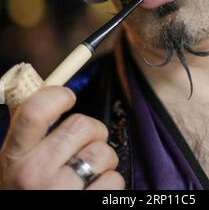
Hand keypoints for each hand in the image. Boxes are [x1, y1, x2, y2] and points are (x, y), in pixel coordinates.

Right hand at [0, 86, 124, 189]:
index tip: (68, 97)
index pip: (33, 111)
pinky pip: (115, 180)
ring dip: (104, 160)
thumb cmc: (27, 192)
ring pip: (104, 152)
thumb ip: (31, 132)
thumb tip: (56, 90)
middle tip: (87, 144)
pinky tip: (95, 192)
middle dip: (93, 131)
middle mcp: (33, 175)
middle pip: (82, 125)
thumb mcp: (17, 164)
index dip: (57, 95)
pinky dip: (111, 184)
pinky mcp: (87, 207)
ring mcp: (61, 194)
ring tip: (89, 173)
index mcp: (13, 158)